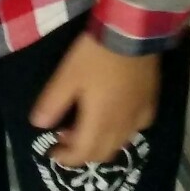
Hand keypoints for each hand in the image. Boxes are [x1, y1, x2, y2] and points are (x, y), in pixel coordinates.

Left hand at [29, 33, 160, 166]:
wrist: (132, 32)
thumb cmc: (96, 55)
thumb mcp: (67, 75)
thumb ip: (53, 102)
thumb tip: (39, 124)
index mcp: (100, 122)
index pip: (83, 153)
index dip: (67, 158)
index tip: (52, 152)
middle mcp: (122, 126)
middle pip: (102, 153)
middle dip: (82, 153)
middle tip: (65, 139)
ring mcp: (139, 115)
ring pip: (120, 143)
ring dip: (101, 143)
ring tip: (86, 127)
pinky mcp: (150, 102)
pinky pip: (136, 127)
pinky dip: (122, 131)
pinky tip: (116, 117)